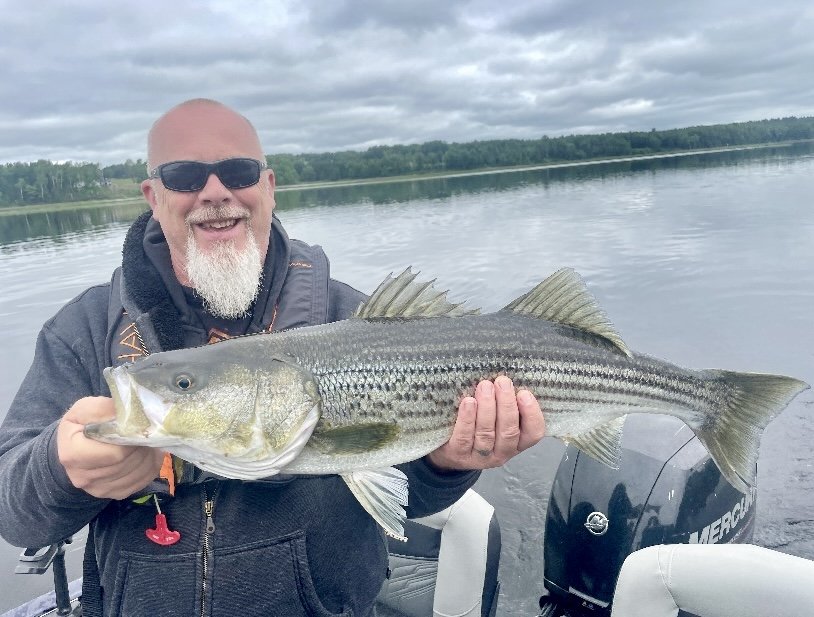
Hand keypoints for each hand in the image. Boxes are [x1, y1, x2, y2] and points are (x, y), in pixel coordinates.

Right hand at [56, 397, 163, 499]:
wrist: (75, 448)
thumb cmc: (81, 425)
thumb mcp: (86, 409)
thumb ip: (105, 409)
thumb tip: (131, 412)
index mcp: (73, 455)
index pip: (115, 453)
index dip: (132, 438)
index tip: (138, 426)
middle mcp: (83, 478)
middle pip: (127, 463)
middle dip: (142, 445)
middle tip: (146, 432)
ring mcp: (99, 490)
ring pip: (138, 473)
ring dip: (149, 455)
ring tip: (146, 441)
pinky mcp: (114, 494)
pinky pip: (142, 481)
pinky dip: (149, 466)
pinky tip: (146, 454)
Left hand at [426, 376, 544, 470]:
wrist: (446, 450)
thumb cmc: (477, 425)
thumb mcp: (497, 417)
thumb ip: (505, 403)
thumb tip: (508, 377)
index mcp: (517, 443)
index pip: (533, 433)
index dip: (532, 414)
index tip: (524, 393)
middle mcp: (501, 453)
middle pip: (508, 431)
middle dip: (506, 405)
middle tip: (502, 382)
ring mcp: (479, 457)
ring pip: (486, 434)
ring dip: (487, 408)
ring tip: (485, 386)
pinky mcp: (458, 454)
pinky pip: (464, 437)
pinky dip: (467, 419)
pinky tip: (468, 402)